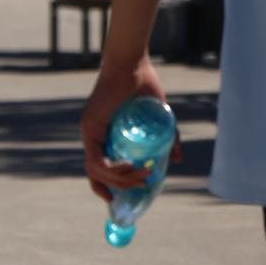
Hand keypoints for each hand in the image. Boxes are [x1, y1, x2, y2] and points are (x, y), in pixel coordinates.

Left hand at [80, 56, 181, 201]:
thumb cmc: (144, 87)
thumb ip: (167, 139)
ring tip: (141, 176)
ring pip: (96, 170)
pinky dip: (113, 169)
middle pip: (96, 174)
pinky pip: (96, 160)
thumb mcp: (159, 120)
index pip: (99, 169)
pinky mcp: (90, 130)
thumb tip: (177, 159)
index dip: (106, 186)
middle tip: (143, 184)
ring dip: (120, 179)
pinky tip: (130, 167)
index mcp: (105, 138)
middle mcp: (93, 138)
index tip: (116, 199)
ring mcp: (89, 134)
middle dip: (120, 186)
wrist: (133, 65)